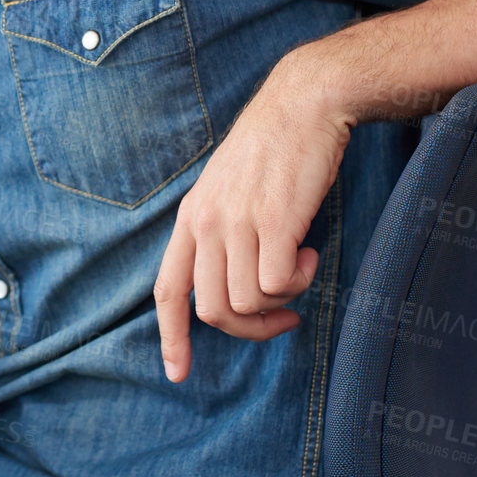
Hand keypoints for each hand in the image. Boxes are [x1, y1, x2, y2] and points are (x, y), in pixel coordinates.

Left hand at [154, 51, 350, 381]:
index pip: (168, 289)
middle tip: (285, 316)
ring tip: (297, 263)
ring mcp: (237, 223)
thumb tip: (237, 288)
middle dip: (252, 329)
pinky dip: (298, 281)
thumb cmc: (275, 150)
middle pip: (214, 311)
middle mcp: (206, 223)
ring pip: (248, 303)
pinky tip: (308, 250)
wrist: (303, 104)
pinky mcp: (273, 222)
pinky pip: (277, 286)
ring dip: (281, 300)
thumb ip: (223, 232)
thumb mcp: (229, 190)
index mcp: (192, 217)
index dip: (170, 336)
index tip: (177, 372)